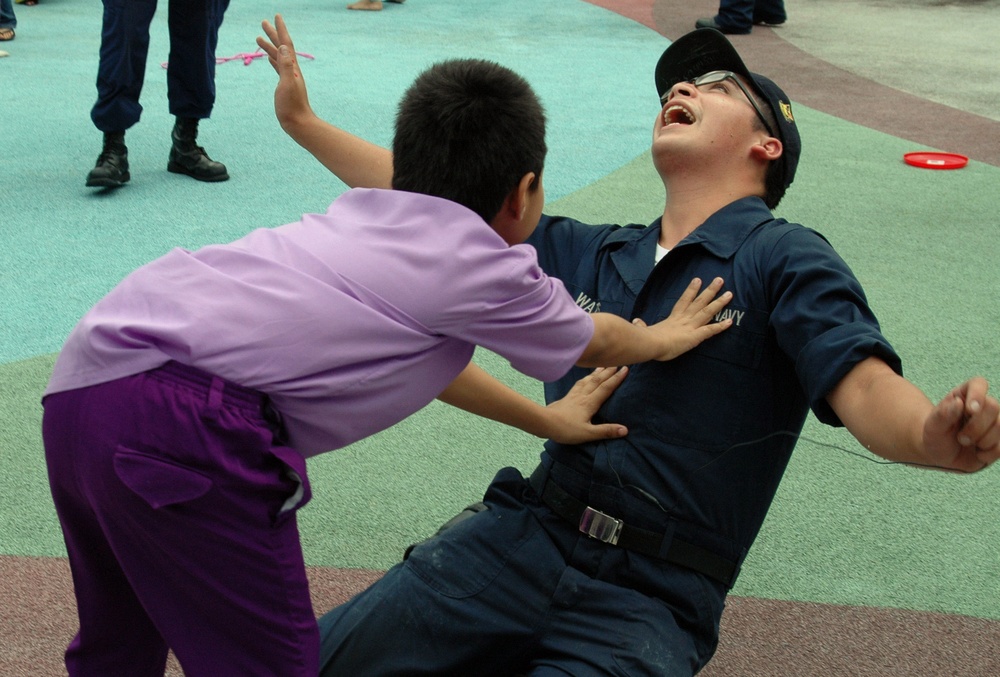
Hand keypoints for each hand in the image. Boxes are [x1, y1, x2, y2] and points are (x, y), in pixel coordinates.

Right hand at [256, 15, 313, 130]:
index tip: (277, 16)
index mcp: (292, 68)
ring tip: (258, 38)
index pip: (286, 44)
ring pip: (277, 57)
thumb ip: (286, 65)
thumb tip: (284, 46)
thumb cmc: (292, 106)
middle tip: (263, 22)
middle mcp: (291, 70)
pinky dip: (272, 60)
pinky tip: (269, 58)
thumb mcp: (287, 84)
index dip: (281, 30)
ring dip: (269, 46)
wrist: (298, 123)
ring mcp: (288, 77)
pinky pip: (277, 68)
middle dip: (273, 34)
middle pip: (281, 47)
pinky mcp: (284, 85)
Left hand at [543, 367, 628, 443]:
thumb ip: (606, 431)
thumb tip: (625, 429)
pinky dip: (585, 378)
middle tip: (618, 362)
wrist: (544, 423)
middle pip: (598, 380)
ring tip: (604, 365)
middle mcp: (583, 395)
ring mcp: (574, 394)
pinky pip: (579, 383)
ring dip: (598, 372)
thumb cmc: (565, 429)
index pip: (606, 388)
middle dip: (609, 371)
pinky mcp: (567, 397)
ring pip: (588, 380)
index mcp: (590, 403)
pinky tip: (585, 378)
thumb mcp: (588, 434)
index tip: (626, 369)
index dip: (617, 378)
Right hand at [649, 277, 732, 360]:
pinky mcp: (695, 336)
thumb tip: (635, 322)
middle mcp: (684, 319)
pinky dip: (720, 326)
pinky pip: (710, 330)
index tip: (698, 280)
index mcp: (672, 318)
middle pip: (699, 302)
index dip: (691, 291)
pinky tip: (730, 322)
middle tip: (720, 280)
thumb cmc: (646, 339)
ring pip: (708, 311)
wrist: (650, 343)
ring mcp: (690, 326)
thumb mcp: (643, 330)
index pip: (684, 301)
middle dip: (710, 291)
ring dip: (719, 303)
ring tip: (729, 294)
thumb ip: (641, 325)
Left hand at [922, 377, 999, 471]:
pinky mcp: (999, 440)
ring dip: (981, 440)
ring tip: (965, 443)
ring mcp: (993, 423)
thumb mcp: (932, 426)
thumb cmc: (935, 434)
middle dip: (976, 426)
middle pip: (993, 406)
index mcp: (964, 395)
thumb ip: (943, 414)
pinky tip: (977, 453)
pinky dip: (988, 453)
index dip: (978, 394)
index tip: (971, 409)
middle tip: (960, 437)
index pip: (978, 384)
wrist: (940, 454)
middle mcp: (982, 406)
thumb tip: (958, 402)